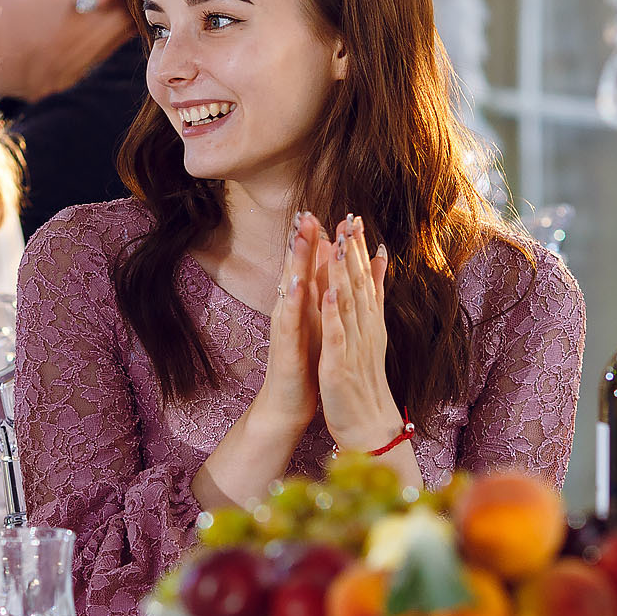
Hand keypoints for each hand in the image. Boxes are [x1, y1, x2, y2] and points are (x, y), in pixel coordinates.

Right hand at [251, 211, 325, 431]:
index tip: (318, 211)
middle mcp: (289, 311)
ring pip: (289, 289)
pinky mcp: (286, 347)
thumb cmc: (306, 362)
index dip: (311, 239)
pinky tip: (296, 284)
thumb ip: (323, 293)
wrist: (288, 404)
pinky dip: (293, 301)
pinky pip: (290, 321)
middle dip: (300, 241)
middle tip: (306, 213)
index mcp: (301, 306)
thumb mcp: (319, 323)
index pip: (305, 266)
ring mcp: (285, 328)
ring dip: (293, 262)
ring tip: (299, 236)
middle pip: (294, 269)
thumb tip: (330, 267)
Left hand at [316, 214, 403, 451]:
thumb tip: (381, 260)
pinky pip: (337, 335)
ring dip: (345, 272)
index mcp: (368, 321)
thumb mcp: (370, 333)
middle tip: (349, 217)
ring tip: (339, 243)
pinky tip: (329, 292)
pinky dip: (334, 313)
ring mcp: (353, 346)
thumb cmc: (364, 378)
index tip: (353, 217)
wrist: (367, 424)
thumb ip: (374, 297)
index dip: (358, 247)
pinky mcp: (340, 364)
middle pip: (360, 284)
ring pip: (349, 303)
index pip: (365, 278)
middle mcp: (365, 329)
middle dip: (353, 250)